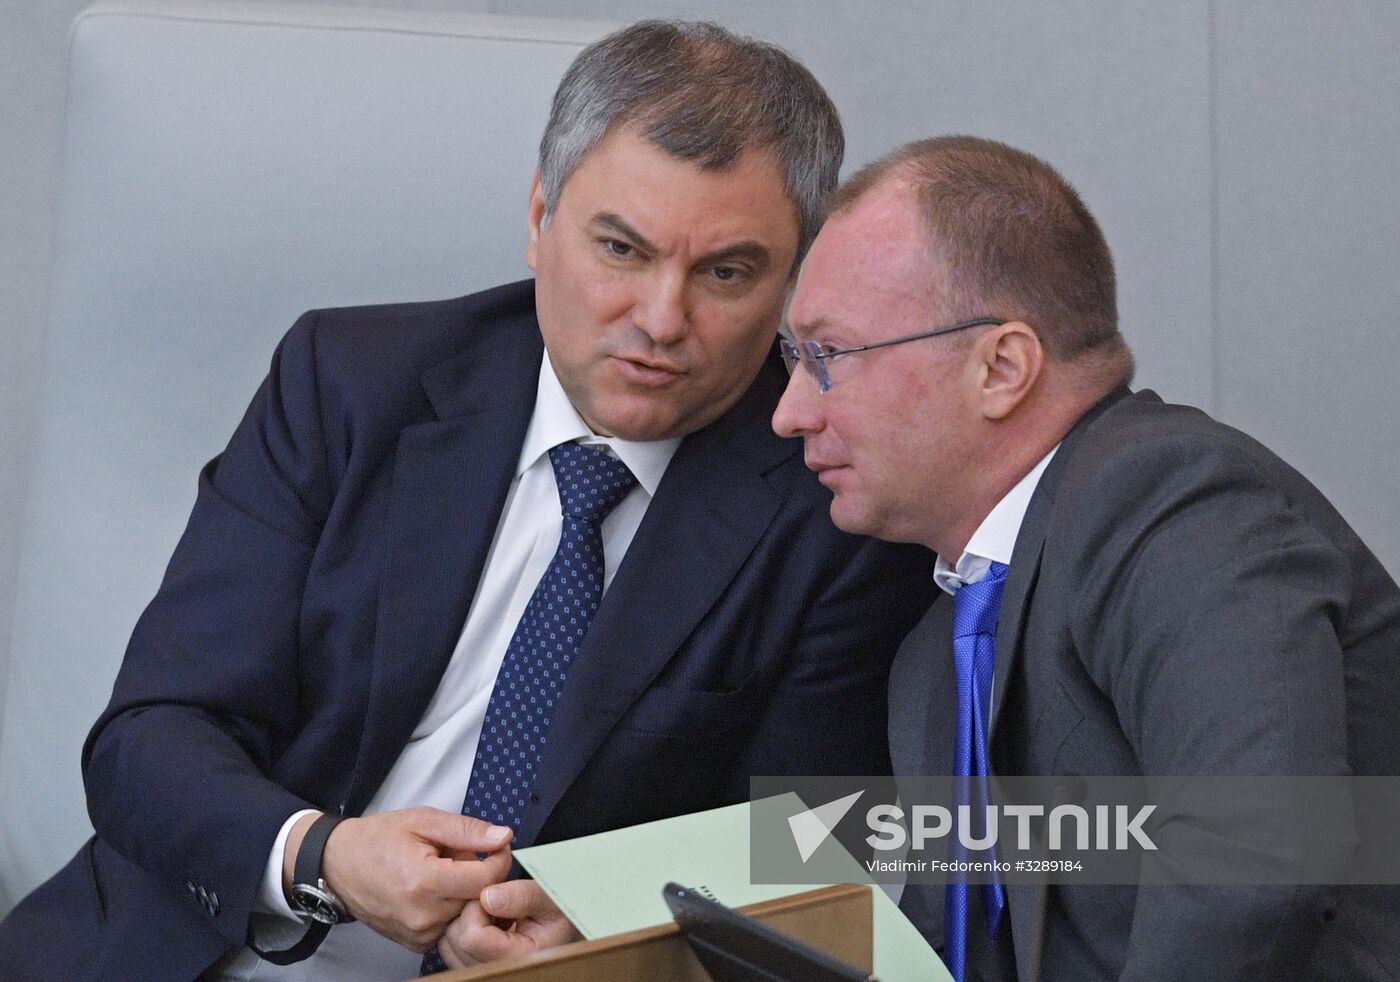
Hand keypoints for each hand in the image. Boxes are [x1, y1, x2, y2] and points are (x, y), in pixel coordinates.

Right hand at [309, 807, 511, 950]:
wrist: (337, 865)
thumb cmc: (379, 839)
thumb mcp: (424, 820)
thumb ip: (467, 830)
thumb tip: (504, 837)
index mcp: (425, 882)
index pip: (486, 880)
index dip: (498, 860)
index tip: (495, 846)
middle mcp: (423, 916)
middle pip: (478, 898)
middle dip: (478, 874)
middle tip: (458, 854)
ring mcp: (418, 934)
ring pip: (466, 914)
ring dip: (464, 892)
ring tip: (442, 871)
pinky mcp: (415, 944)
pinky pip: (450, 926)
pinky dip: (450, 907)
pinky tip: (434, 890)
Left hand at [437, 879, 581, 966]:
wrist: (562, 926)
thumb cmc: (558, 912)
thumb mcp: (550, 897)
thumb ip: (522, 896)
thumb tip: (488, 897)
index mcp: (520, 958)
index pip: (472, 937)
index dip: (477, 907)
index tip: (492, 894)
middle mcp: (501, 971)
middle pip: (457, 940)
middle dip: (469, 912)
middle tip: (493, 900)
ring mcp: (485, 972)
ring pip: (449, 942)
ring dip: (464, 920)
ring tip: (492, 912)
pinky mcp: (473, 968)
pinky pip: (449, 947)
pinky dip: (461, 929)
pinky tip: (486, 922)